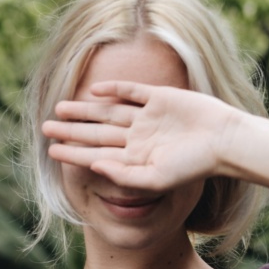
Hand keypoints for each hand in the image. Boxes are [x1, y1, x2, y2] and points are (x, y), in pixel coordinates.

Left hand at [41, 81, 238, 191]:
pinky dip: (114, 90)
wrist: (223, 140)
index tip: (50, 151)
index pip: (96, 155)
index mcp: (136, 159)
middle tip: (45, 128)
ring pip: (108, 112)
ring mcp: (148, 117)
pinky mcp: (161, 98)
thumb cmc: (193, 165)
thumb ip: (124, 175)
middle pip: (97, 133)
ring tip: (59, 108)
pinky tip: (94, 90)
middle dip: (71, 131)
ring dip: (84, 110)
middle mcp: (139, 138)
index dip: (72, 153)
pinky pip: (132, 92)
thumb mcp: (156, 178)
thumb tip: (93, 166)